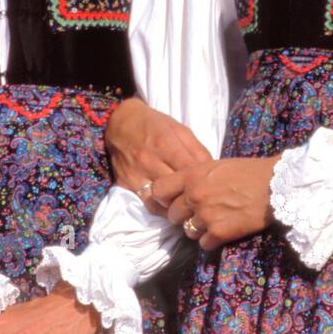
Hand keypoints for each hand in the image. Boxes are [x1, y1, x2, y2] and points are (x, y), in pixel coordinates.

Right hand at [105, 97, 212, 212]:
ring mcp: (136, 174)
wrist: (119, 124)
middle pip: (177, 188)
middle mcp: (149, 161)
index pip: (190, 170)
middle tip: (204, 200)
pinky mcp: (126, 184)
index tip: (213, 186)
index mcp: (165, 144)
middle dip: (193, 195)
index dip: (204, 181)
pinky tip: (172, 207)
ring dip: (178, 206)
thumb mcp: (179, 130)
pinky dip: (163, 209)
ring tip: (190, 207)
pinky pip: (148, 205)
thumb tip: (213, 170)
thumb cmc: (154, 125)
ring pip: (163, 201)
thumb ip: (197, 149)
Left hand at [151, 156, 276, 251]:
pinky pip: (203, 244)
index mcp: (192, 175)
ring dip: (198, 229)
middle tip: (200, 213)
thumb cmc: (249, 171)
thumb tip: (182, 189)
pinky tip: (224, 231)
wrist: (275, 185)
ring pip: (187, 232)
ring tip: (214, 221)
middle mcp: (194, 196)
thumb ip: (196, 177)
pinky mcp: (219, 232)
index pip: (158, 190)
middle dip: (183, 216)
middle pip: (172, 215)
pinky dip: (212, 240)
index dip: (161, 198)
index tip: (169, 201)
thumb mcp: (217, 166)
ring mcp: (206, 215)